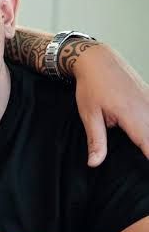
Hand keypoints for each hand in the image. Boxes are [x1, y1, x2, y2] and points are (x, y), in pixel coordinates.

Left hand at [71, 44, 148, 166]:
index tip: (146, 172)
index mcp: (133, 115)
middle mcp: (148, 108)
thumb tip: (94, 163)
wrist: (97, 59)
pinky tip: (145, 135)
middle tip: (143, 166)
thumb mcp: (89, 114)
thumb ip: (96, 140)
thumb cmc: (91, 86)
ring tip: (145, 151)